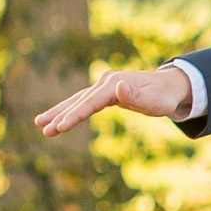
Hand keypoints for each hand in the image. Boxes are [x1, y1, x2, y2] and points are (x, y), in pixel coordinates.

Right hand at [33, 67, 192, 135]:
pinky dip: (70, 109)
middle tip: (42, 128)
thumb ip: (136, 97)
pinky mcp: (105, 92)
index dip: (75, 115)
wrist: (171, 85)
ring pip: (78, 100)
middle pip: (79, 100)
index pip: (91, 102)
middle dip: (60, 115)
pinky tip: (59, 118)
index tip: (61, 127)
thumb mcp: (155, 102)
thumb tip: (118, 87)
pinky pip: (84, 101)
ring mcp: (104, 86)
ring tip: (40, 123)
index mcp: (114, 84)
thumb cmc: (164, 97)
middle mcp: (106, 82)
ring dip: (59, 112)